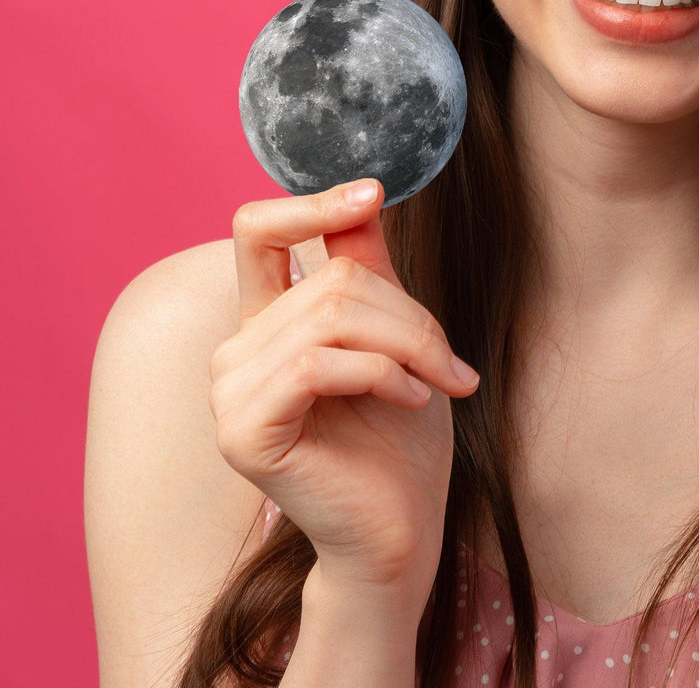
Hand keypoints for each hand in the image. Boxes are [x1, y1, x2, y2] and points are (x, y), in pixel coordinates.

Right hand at [210, 178, 478, 599]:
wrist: (402, 526)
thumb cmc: (401, 434)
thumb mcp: (394, 335)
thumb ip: (367, 268)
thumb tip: (366, 189)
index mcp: (267, 321)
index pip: (258, 232)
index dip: (310, 204)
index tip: (372, 192)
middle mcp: (237, 349)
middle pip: (330, 279)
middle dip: (409, 315)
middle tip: (451, 363)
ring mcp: (230, 391)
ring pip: (330, 315)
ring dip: (407, 345)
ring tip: (440, 382)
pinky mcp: (243, 429)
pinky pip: (318, 364)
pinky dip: (382, 374)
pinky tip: (412, 399)